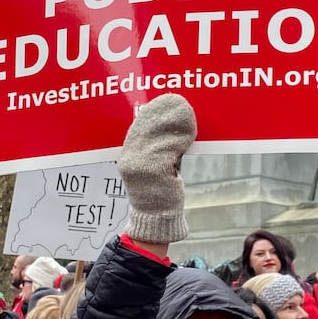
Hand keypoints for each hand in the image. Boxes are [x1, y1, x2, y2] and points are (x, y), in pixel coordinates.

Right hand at [118, 94, 195, 245]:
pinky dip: (180, 139)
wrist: (156, 219)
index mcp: (127, 156)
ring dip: (174, 123)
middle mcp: (130, 159)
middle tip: (177, 100)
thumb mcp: (155, 166)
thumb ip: (158, 149)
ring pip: (158, 136)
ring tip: (187, 113)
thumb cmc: (159, 193)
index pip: (137, 127)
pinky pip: (168, 149)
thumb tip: (172, 125)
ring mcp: (140, 166)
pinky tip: (190, 133)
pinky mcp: (154, 172)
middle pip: (146, 127)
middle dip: (163, 113)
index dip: (151, 112)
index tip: (164, 100)